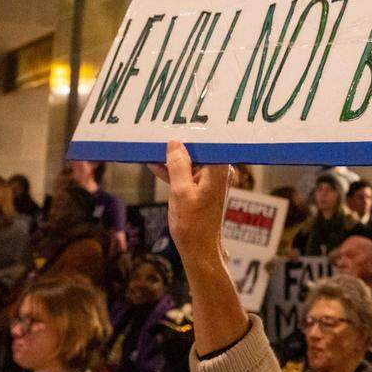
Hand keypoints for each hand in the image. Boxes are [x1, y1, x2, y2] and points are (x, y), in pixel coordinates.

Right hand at [148, 141, 231, 264]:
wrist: (199, 250)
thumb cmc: (193, 224)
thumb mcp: (181, 192)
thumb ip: (178, 166)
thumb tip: (174, 144)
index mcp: (218, 170)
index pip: (208, 142)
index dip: (193, 131)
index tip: (178, 121)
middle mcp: (217, 172)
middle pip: (198, 150)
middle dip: (180, 142)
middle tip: (161, 129)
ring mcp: (209, 181)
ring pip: (189, 161)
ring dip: (172, 157)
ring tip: (154, 145)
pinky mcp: (200, 189)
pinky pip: (185, 174)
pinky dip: (172, 171)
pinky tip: (154, 163)